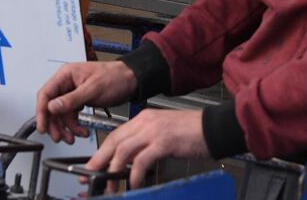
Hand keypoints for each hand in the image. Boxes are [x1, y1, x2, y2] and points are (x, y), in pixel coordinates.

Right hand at [35, 60, 136, 142]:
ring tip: (72, 138)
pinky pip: (71, 116)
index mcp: (66, 74)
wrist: (132, 80)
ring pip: (61, 114)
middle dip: (55, 124)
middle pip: (51, 107)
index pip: (45, 94)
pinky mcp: (80, 100)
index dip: (41, 112)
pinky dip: (75, 125)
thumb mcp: (93, 89)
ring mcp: (72, 92)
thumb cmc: (115, 77)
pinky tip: (81, 132)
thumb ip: (71, 99)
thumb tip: (52, 107)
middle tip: (58, 137)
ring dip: (66, 128)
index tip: (43, 127)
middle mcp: (66, 83)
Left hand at [84, 109, 208, 188]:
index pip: (115, 135)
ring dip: (113, 172)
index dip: (101, 153)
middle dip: (99, 162)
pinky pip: (141, 161)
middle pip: (114, 142)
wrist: (214, 127)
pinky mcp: (164, 142)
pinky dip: (134, 175)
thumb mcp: (164, 133)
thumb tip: (129, 163)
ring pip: (123, 151)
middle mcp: (146, 122)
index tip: (92, 167)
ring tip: (111, 187)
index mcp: (144, 119)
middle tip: (91, 179)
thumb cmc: (193, 133)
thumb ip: (146, 144)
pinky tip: (134, 184)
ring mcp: (154, 131)